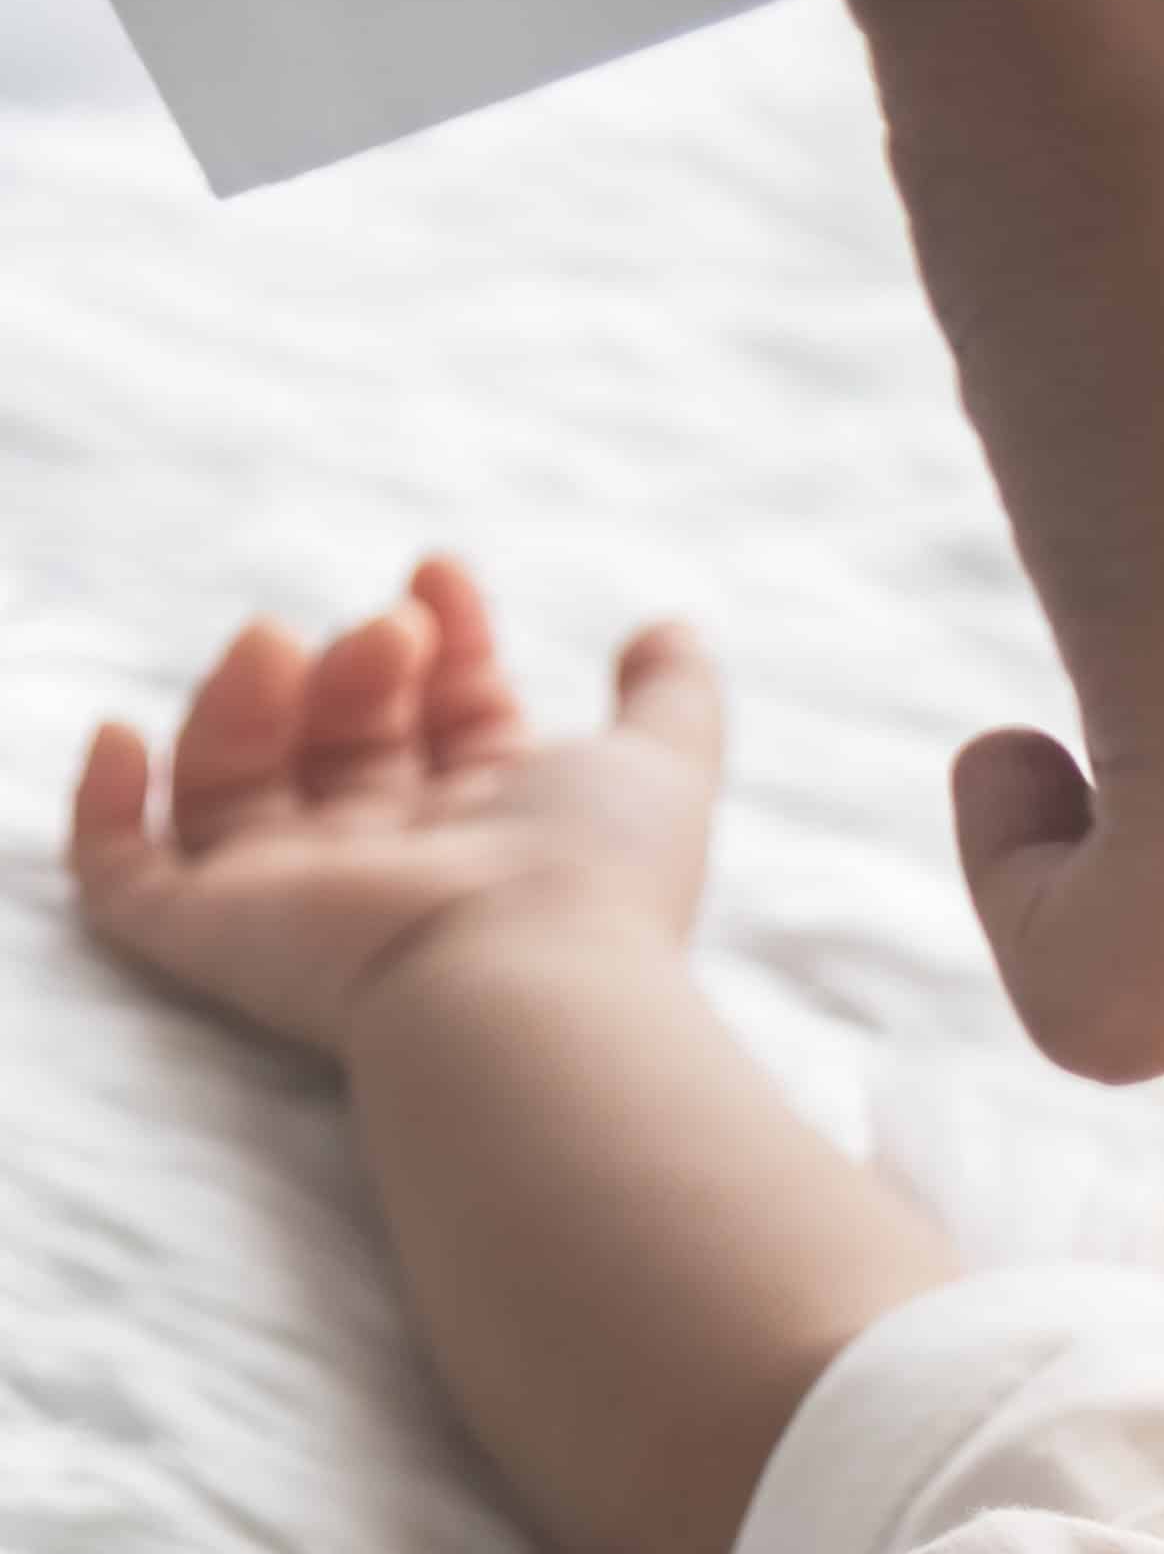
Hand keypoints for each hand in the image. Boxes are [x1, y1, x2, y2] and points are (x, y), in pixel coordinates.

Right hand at [68, 558, 722, 1050]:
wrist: (518, 980)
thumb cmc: (592, 877)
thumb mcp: (659, 763)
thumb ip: (670, 695)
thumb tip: (669, 627)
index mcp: (487, 824)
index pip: (442, 715)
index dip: (444, 638)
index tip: (442, 572)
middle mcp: (389, 861)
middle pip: (340, 737)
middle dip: (359, 663)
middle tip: (393, 631)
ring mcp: (293, 899)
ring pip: (231, 782)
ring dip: (244, 699)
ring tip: (282, 646)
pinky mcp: (213, 933)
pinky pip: (123, 875)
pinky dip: (103, 804)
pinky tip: (122, 735)